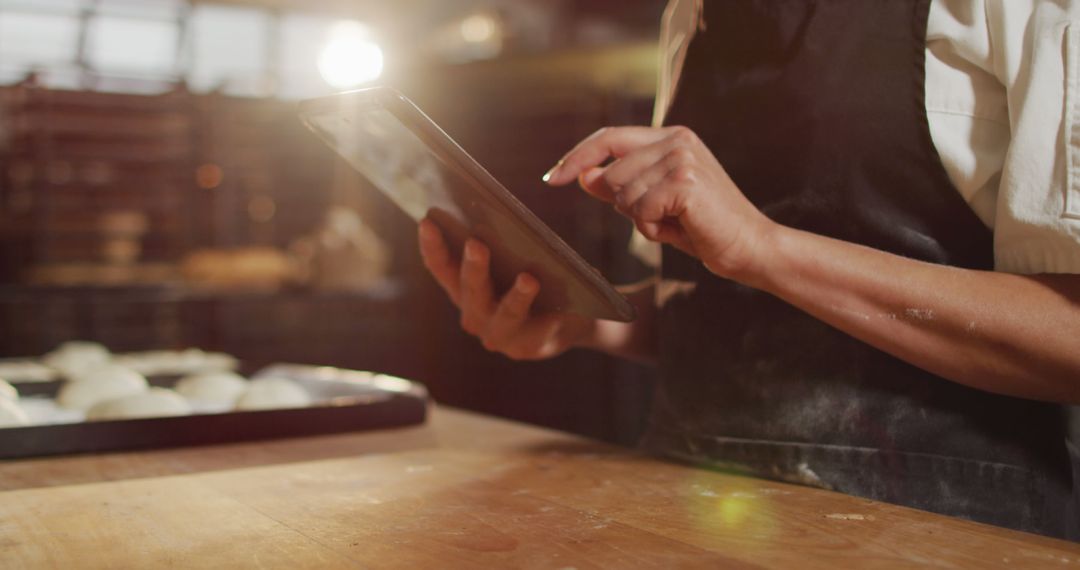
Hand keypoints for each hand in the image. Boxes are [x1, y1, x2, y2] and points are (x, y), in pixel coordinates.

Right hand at [417, 218, 596, 359]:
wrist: (567, 320)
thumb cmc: (534, 281)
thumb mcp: (515, 262)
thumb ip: (503, 246)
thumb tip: (498, 222)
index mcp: (463, 289)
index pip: (442, 267)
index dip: (432, 246)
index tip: (427, 222)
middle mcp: (474, 314)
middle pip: (471, 289)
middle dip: (474, 266)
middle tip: (476, 244)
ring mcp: (498, 334)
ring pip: (506, 313)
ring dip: (517, 296)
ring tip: (528, 279)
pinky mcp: (526, 346)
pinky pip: (537, 331)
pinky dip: (549, 320)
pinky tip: (557, 312)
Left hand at [543, 126, 775, 279]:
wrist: (749, 246)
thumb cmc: (703, 227)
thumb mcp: (655, 203)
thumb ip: (621, 186)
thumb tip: (584, 175)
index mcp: (671, 137)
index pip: (609, 138)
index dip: (577, 157)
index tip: (554, 177)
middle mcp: (676, 139)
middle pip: (611, 173)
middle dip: (624, 205)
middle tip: (662, 218)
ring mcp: (681, 158)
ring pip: (622, 194)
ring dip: (641, 220)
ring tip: (675, 222)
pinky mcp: (684, 181)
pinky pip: (639, 209)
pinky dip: (652, 228)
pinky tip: (680, 228)